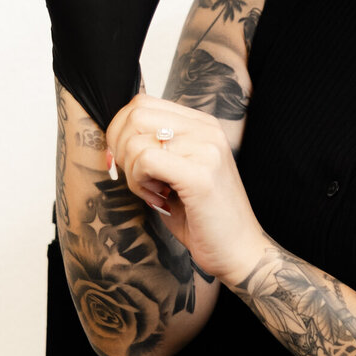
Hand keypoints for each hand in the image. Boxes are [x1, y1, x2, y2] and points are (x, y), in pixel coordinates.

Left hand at [105, 95, 270, 285]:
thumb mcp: (177, 173)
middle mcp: (207, 130)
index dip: (120, 132)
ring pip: (136, 138)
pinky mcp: (200, 175)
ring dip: (132, 171)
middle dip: (120, 149)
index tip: (125, 163)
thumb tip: (115, 138)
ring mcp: (206, 150)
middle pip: (135, 114)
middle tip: (136, 179)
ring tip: (153, 192)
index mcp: (202, 126)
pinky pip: (145, 161)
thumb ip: (155, 149)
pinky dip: (139, 183)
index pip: (142, 104)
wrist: (240, 251)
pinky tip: (157, 198)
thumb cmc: (205, 219)